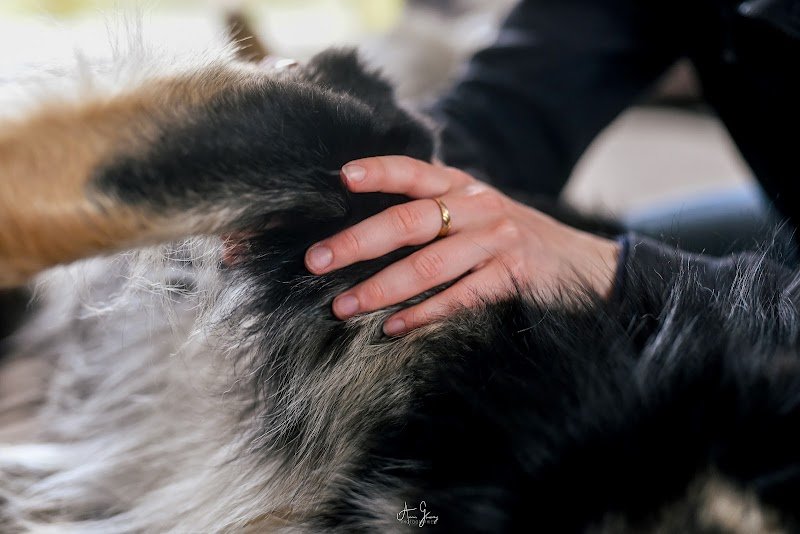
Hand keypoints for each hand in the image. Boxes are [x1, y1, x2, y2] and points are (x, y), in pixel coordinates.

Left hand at [304, 156, 620, 335]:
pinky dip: (424, 315)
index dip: (379, 171)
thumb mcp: (474, 211)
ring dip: (381, 288)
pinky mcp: (512, 275)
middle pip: (409, 220)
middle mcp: (476, 207)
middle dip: (357, 241)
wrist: (579, 260)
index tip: (343, 177)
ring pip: (429, 264)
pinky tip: (394, 329)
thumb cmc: (508, 237)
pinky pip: (460, 298)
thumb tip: (363, 230)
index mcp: (461, 186)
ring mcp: (496, 241)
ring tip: (344, 307)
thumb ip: (432, 211)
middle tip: (316, 261)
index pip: (414, 172)